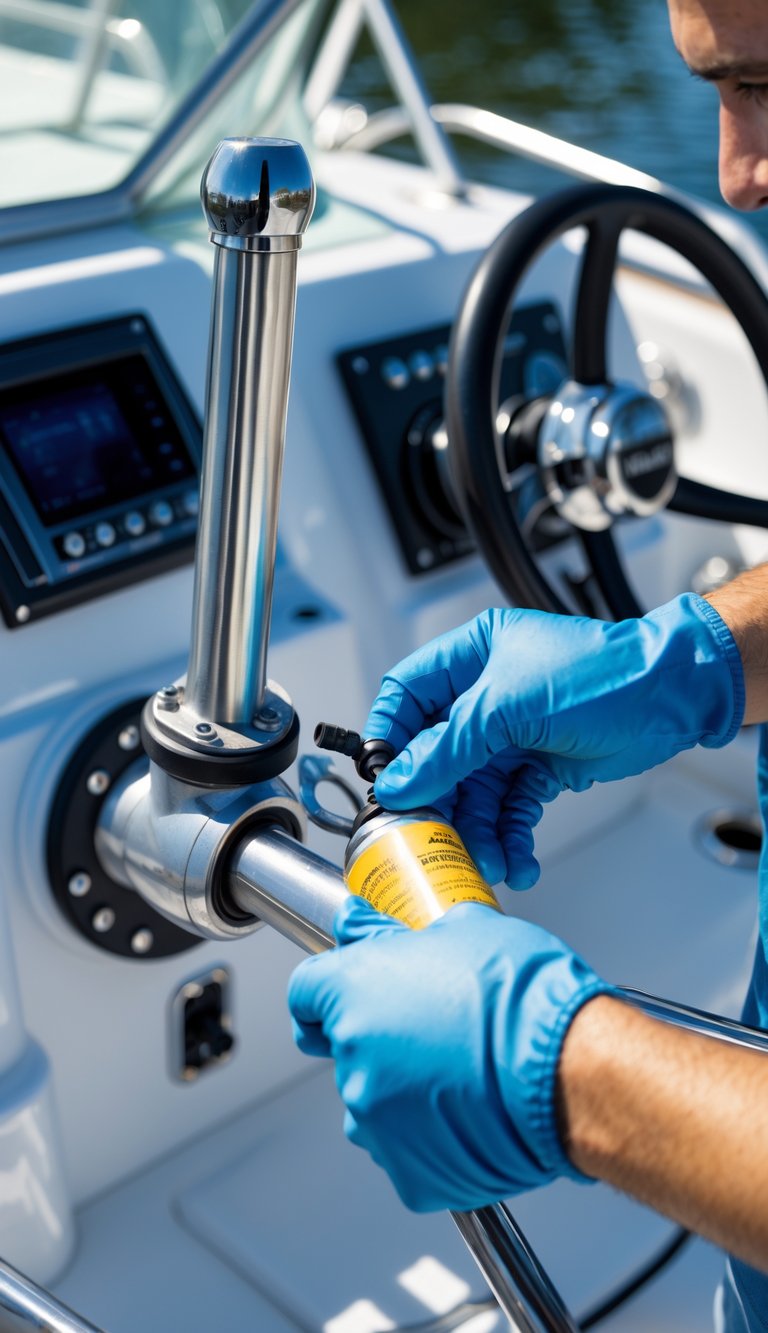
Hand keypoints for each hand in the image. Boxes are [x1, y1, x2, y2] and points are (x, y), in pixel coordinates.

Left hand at [288, 895, 611, 1212]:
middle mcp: (352, 1061)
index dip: (330, 994)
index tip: (357, 995)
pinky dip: (433, 1141)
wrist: (571, 1069)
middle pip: (347, 1050)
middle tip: (438, 1029)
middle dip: (383, 1040)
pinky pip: (408, 1154)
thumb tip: (360, 925)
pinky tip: (474, 1114)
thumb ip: (392, 934)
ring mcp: (376, 1123)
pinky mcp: (410, 1175)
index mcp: (352, 993)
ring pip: (373, 1104)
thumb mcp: (460, 932)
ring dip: (404, 1092)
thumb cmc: (523, 997)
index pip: (306, 994)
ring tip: (464, 1073)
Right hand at [365, 593, 743, 888]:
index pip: (406, 695)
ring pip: (474, 791)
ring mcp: (513, 733)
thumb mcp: (508, 706)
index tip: (383, 779)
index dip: (389, 737)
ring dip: (478, 829)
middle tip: (433, 837)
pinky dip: (511, 835)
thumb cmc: (602, 674)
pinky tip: (516, 859)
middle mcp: (486, 694)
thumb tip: (400, 780)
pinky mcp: (540, 766)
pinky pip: (511, 808)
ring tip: (487, 859)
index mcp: (471, 657)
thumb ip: (449, 748)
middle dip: (439, 801)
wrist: (671, 696)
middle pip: (437, 754)